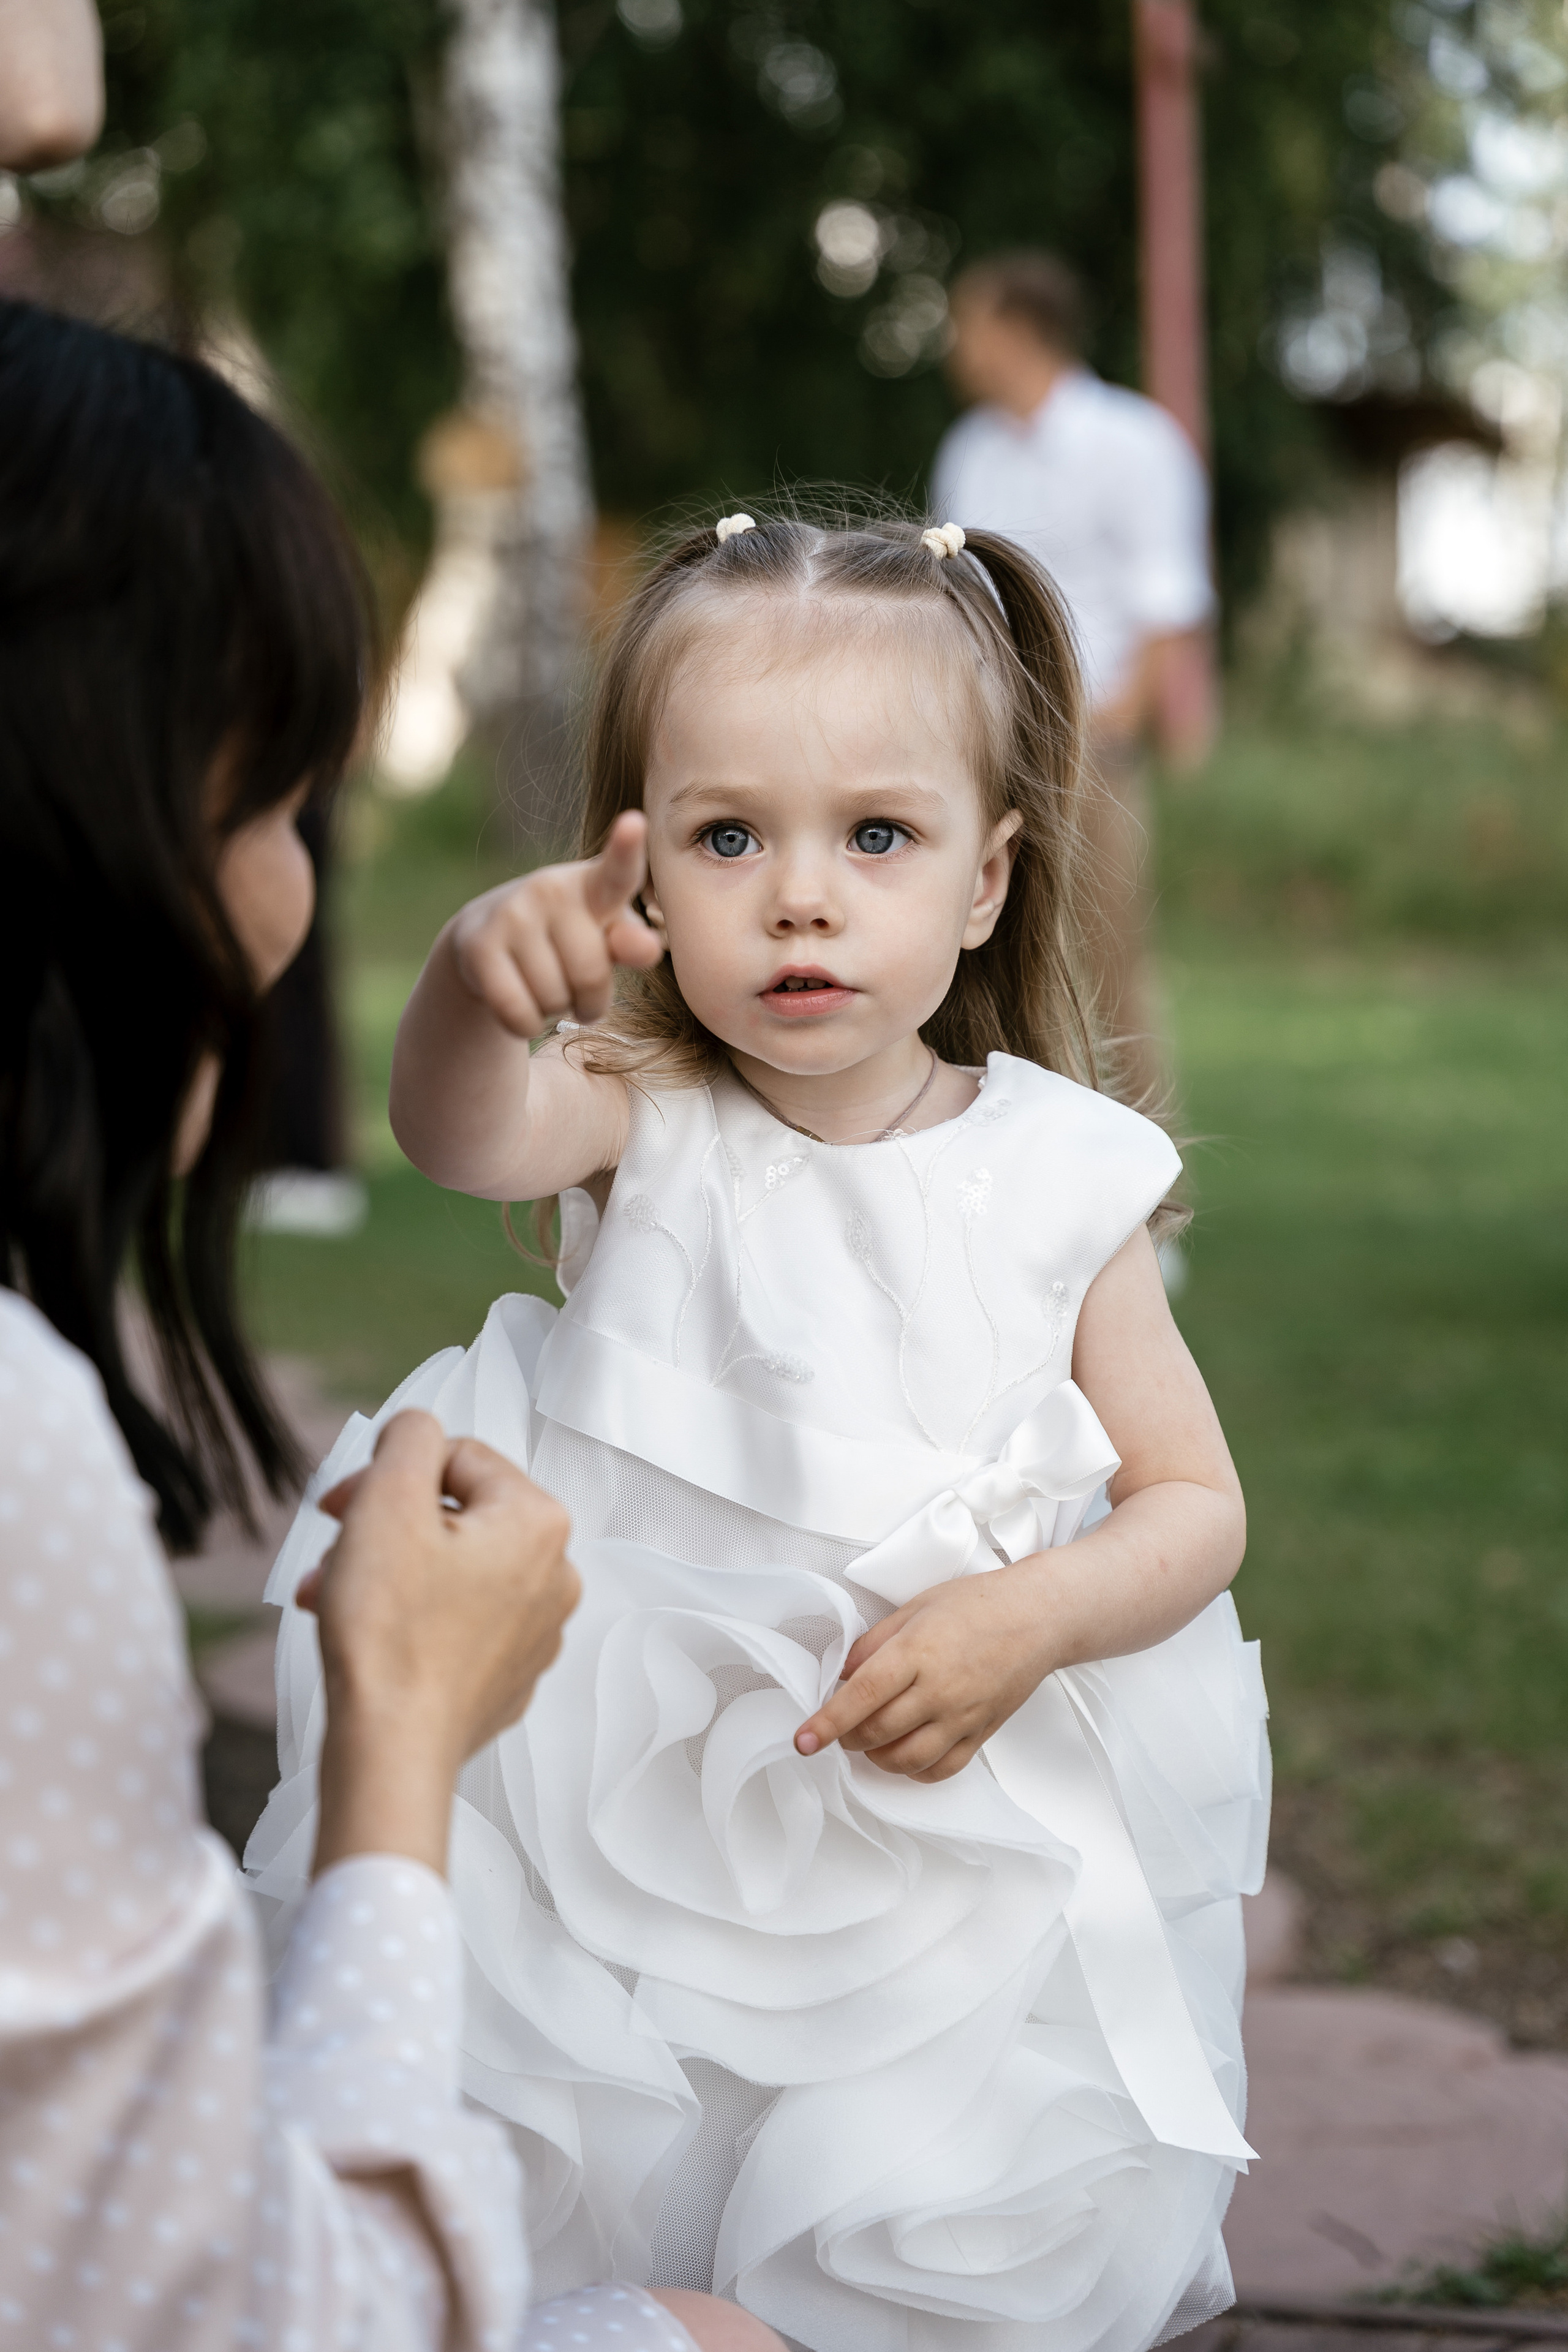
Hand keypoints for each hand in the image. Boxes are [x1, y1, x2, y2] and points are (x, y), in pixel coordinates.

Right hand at [303, 1411, 579, 1873]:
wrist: (391, 1753)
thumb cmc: (390, 1634)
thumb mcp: (388, 1501)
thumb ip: (409, 1438)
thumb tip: (418, 1431)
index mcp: (538, 1523)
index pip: (458, 1458)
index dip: (388, 1473)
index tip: (341, 1505)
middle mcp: (554, 1575)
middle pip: (455, 1515)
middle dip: (383, 1526)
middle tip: (334, 1549)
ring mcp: (534, 1632)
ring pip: (449, 1569)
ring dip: (386, 1570)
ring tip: (330, 1594)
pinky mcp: (506, 1675)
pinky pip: (454, 1621)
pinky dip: (407, 1616)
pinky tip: (364, 1634)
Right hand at [448, 808, 663, 1038]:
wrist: (487, 942)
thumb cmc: (567, 939)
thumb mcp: (604, 938)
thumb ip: (630, 942)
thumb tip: (649, 948)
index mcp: (592, 884)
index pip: (617, 870)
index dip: (627, 849)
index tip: (635, 823)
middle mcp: (549, 889)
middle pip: (591, 973)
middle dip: (590, 1000)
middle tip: (576, 988)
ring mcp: (511, 914)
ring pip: (554, 999)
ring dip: (555, 1010)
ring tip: (543, 984)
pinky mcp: (479, 946)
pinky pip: (518, 1013)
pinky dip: (526, 1025)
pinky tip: (521, 1004)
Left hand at [793, 1563, 1057, 1782]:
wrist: (1038, 1617)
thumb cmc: (977, 1604)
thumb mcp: (915, 1607)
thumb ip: (874, 1642)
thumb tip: (843, 1673)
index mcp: (917, 1652)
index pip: (862, 1696)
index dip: (827, 1722)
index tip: (803, 1740)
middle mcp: (939, 1690)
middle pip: (878, 1732)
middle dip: (848, 1737)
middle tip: (840, 1726)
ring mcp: (963, 1717)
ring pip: (907, 1759)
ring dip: (877, 1758)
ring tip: (870, 1741)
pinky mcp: (981, 1733)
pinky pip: (942, 1769)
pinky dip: (916, 1772)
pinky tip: (905, 1755)